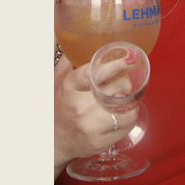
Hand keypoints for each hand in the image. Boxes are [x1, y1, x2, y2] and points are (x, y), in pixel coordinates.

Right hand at [55, 56, 137, 172]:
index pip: (95, 72)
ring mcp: (91, 126)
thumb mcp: (57, 82)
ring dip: (130, 101)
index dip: (115, 64)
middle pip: (117, 87)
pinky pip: (127, 125)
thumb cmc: (58, 108)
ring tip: (122, 99)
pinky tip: (121, 113)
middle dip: (125, 82)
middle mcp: (80, 107)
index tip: (129, 59)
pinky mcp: (101, 142)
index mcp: (69, 88)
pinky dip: (129, 116)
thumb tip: (83, 43)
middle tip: (123, 82)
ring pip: (126, 108)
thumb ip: (69, 63)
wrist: (54, 140)